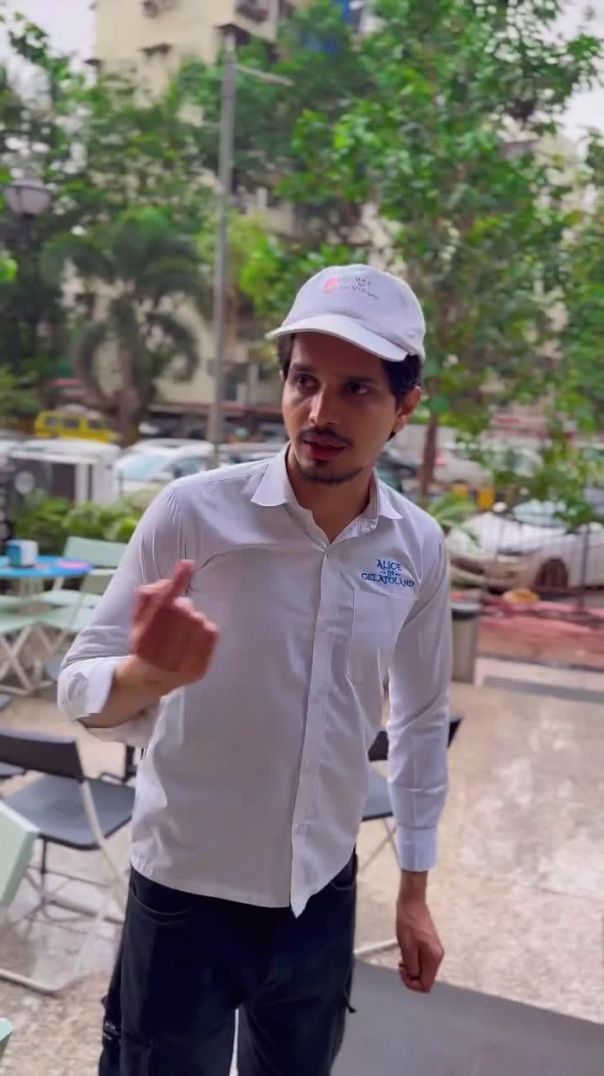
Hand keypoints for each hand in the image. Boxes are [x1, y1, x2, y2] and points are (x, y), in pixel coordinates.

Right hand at [129, 560, 218, 692]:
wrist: (152, 678)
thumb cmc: (146, 642)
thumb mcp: (138, 620)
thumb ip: (147, 598)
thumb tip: (167, 582)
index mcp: (142, 641)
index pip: (162, 605)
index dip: (176, 583)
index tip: (187, 564)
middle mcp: (160, 656)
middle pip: (183, 610)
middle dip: (182, 604)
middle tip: (179, 610)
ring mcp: (181, 665)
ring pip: (199, 619)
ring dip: (194, 616)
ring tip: (185, 626)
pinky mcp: (198, 670)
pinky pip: (212, 633)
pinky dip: (206, 627)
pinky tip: (195, 634)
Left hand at [396, 894, 443, 993]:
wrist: (412, 903)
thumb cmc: (408, 922)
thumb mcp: (407, 947)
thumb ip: (412, 966)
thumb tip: (415, 978)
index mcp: (433, 958)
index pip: (426, 985)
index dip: (411, 983)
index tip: (402, 972)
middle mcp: (437, 955)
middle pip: (425, 978)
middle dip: (411, 975)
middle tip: (400, 964)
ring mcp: (434, 949)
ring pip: (423, 969)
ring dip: (411, 967)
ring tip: (402, 955)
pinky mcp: (430, 944)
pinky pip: (422, 960)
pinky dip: (413, 959)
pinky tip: (406, 950)